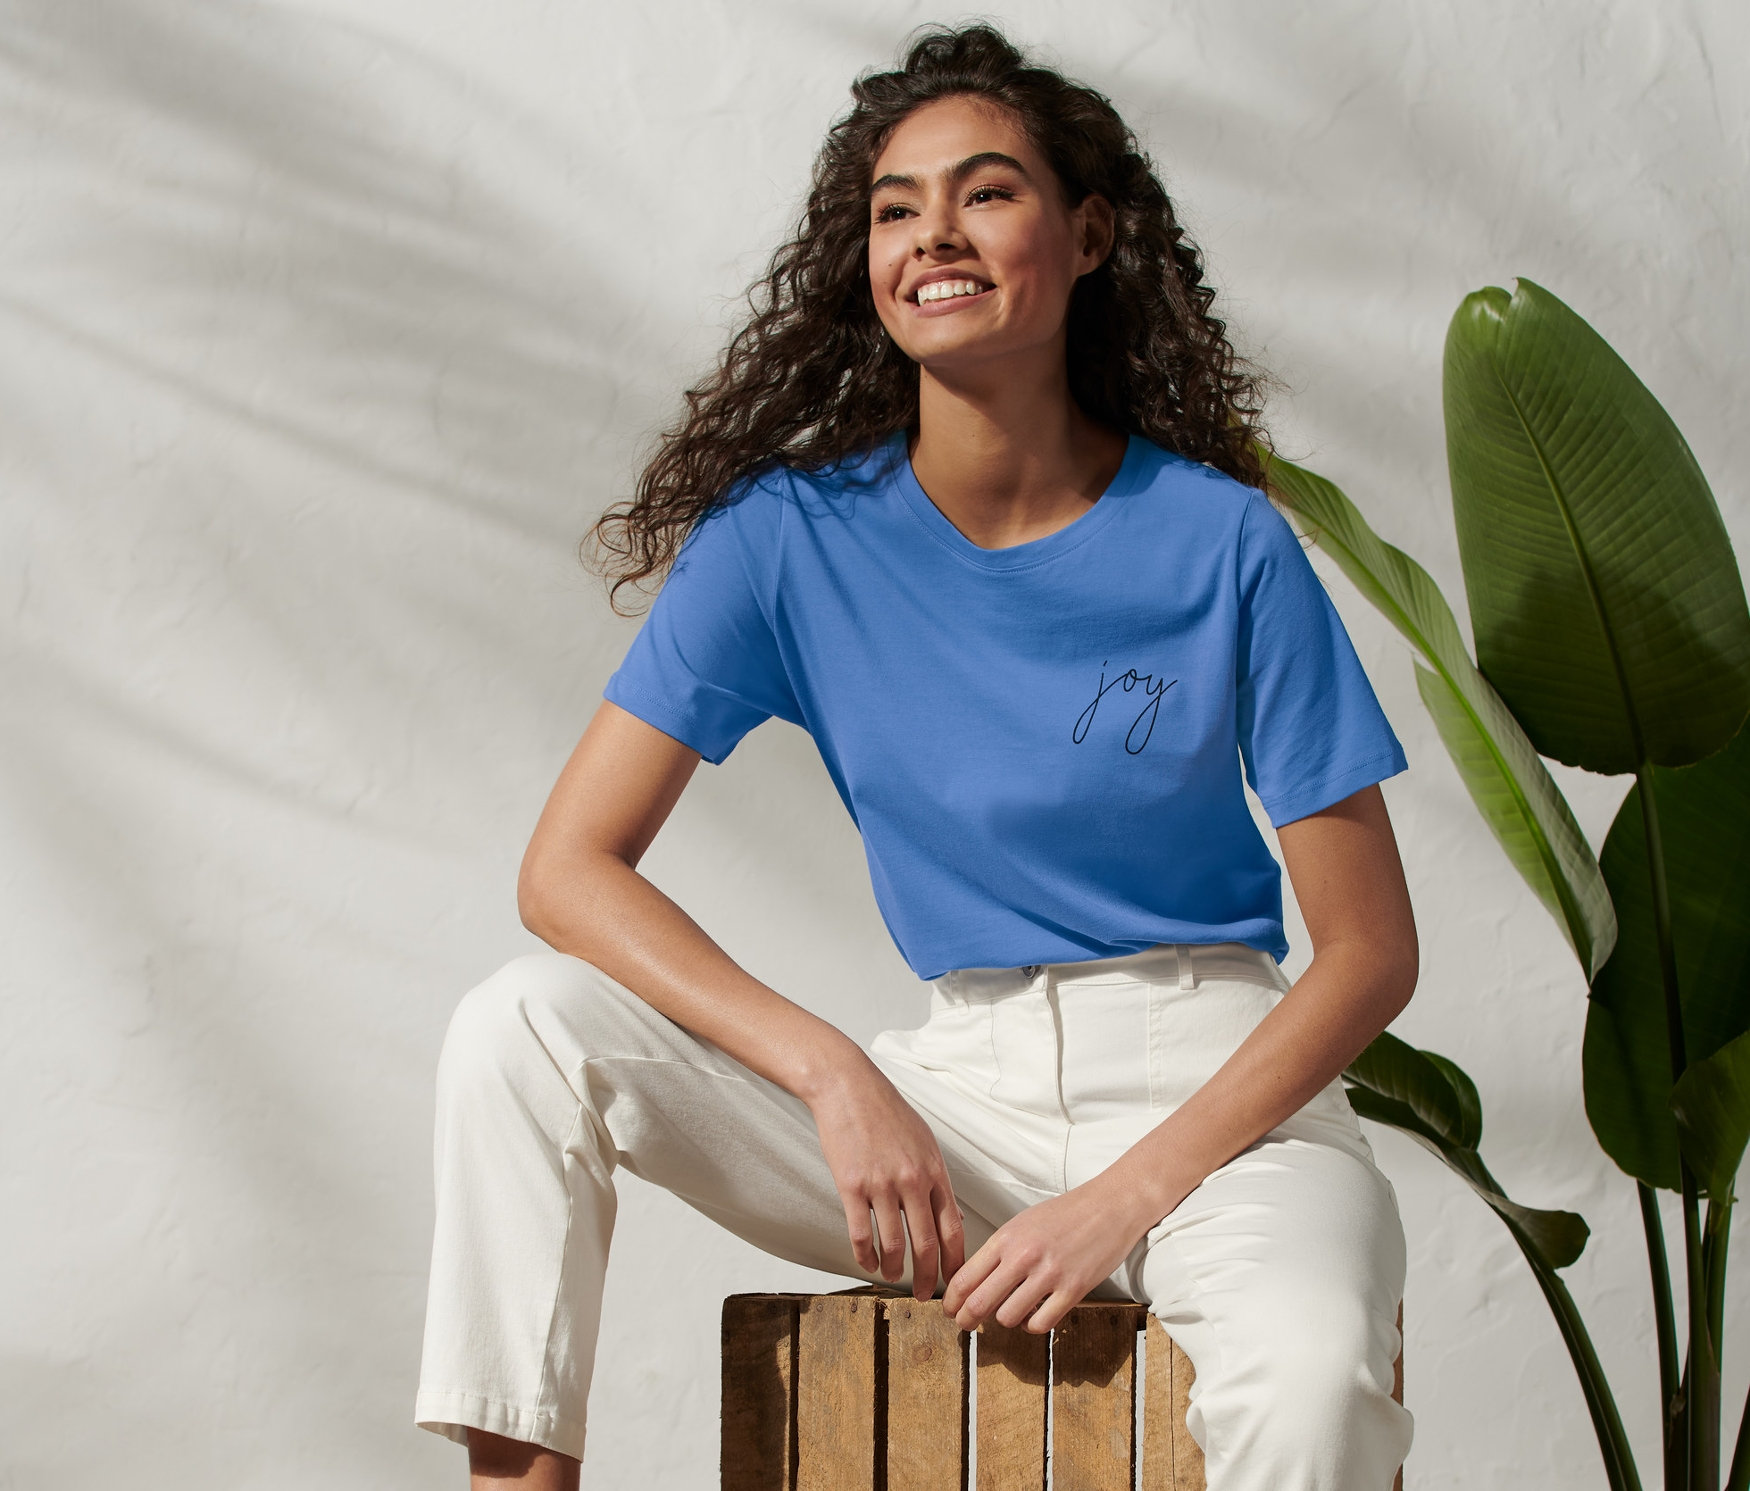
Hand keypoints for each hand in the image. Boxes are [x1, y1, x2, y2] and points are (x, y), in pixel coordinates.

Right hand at [806, 1055, 966, 1300]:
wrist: (848, 1087)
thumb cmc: (887, 1113)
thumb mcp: (925, 1142)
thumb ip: (938, 1181)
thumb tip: (954, 1217)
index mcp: (934, 1171)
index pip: (953, 1228)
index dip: (956, 1261)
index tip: (956, 1281)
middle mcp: (912, 1180)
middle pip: (927, 1243)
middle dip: (930, 1277)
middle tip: (928, 1296)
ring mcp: (882, 1184)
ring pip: (894, 1243)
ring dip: (895, 1269)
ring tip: (893, 1277)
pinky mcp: (851, 1185)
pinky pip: (861, 1233)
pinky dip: (865, 1256)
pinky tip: (867, 1263)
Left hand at [940, 1173, 1157, 1333]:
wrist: (1110, 1205)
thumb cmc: (1066, 1213)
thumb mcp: (1022, 1223)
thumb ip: (999, 1251)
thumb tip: (975, 1281)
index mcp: (1006, 1237)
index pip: (964, 1278)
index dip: (951, 1301)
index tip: (949, 1310)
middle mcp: (1023, 1256)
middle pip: (978, 1303)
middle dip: (966, 1320)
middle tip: (965, 1325)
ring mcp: (1049, 1274)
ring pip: (1007, 1317)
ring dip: (1004, 1321)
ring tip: (1010, 1312)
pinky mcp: (1073, 1289)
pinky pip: (1040, 1324)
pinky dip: (1032, 1326)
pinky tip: (1035, 1316)